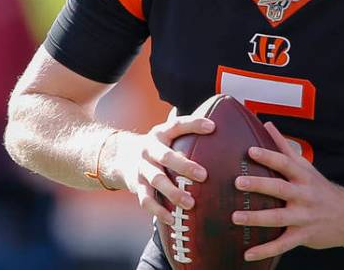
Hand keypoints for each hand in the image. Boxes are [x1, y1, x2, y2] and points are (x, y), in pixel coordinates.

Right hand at [114, 108, 213, 226]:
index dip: (194, 125)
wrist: (121, 157)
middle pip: (166, 157)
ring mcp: (141, 168)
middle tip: (204, 176)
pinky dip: (159, 211)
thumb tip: (222, 131)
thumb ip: (188, 135)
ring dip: (173, 193)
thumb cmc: (158, 147)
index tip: (213, 127)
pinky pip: (146, 200)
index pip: (177, 125)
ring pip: (157, 180)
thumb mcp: (168, 136)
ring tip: (190, 204)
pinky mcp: (136, 186)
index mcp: (161, 133)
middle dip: (185, 166)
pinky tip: (172, 219)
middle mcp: (149, 149)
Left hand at [232, 122, 343, 261]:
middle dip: (259, 185)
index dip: (269, 156)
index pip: (285, 163)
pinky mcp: (302, 235)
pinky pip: (282, 244)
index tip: (250, 151)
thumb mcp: (306, 167)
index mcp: (303, 176)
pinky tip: (247, 254)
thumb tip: (267, 125)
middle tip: (238, 182)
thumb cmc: (320, 188)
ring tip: (235, 217)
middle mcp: (303, 195)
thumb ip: (285, 147)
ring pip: (278, 218)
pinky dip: (265, 250)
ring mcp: (303, 217)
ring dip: (256, 218)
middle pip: (280, 188)